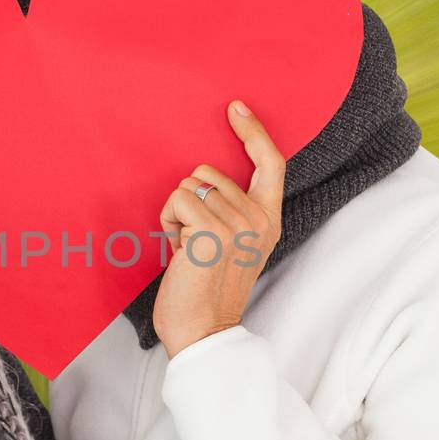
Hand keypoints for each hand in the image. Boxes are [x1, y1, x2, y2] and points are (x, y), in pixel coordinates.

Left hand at [152, 101, 285, 356]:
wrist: (203, 331)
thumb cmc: (207, 290)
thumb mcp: (234, 245)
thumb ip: (233, 212)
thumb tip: (204, 180)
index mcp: (269, 221)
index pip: (271, 164)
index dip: (254, 131)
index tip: (236, 107)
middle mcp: (258, 220)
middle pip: (210, 172)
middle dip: (191, 201)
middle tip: (194, 240)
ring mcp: (237, 225)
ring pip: (189, 185)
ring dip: (177, 214)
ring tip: (187, 247)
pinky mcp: (210, 232)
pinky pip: (177, 200)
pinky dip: (167, 221)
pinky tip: (176, 249)